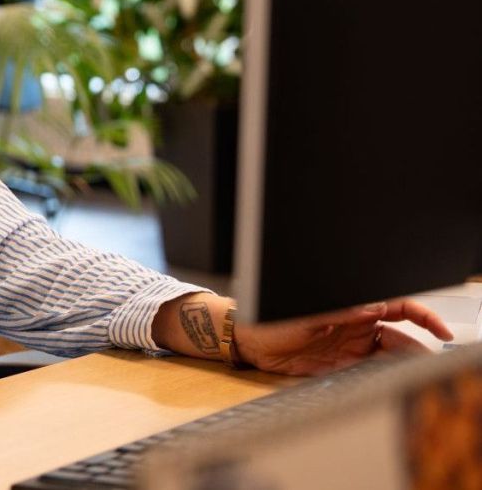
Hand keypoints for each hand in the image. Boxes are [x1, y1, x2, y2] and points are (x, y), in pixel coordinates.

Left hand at [235, 299, 452, 375]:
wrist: (248, 340)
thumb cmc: (272, 316)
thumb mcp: (309, 313)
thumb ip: (341, 312)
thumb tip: (371, 308)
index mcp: (353, 306)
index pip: (398, 308)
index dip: (424, 317)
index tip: (440, 331)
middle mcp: (355, 326)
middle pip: (399, 337)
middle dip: (416, 350)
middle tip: (423, 365)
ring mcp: (349, 347)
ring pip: (387, 358)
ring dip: (398, 367)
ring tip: (403, 376)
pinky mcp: (338, 367)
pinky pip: (366, 374)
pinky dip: (377, 379)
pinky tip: (382, 383)